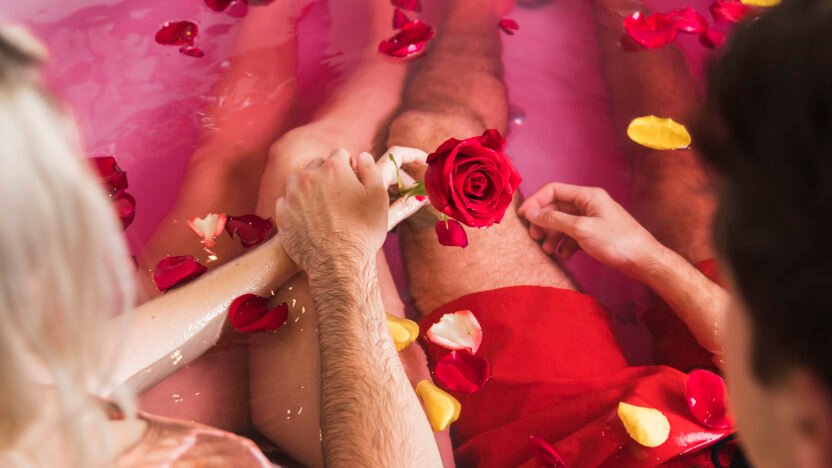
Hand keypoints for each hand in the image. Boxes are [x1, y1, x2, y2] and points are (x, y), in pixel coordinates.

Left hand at [275, 149, 388, 275]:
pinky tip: (309, 220)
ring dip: (308, 188)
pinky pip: (287, 201)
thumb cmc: (363, 231)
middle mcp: (308, 176)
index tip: (353, 183)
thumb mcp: (379, 197)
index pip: (340, 154)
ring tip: (322, 207)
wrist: (339, 264)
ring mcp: (292, 195)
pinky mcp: (282, 214)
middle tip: (338, 197)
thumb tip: (363, 157)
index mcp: (333, 168)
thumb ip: (371, 170)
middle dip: (327, 175)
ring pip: (298, 181)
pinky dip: (296, 206)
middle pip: (317, 165)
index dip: (349, 168)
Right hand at [518, 183, 663, 280]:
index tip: (523, 216)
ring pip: (563, 223)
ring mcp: (592, 219)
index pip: (554, 190)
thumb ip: (555, 220)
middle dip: (543, 221)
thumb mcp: (581, 229)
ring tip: (547, 249)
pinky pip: (572, 235)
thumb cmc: (617, 241)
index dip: (536, 201)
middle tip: (534, 236)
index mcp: (588, 195)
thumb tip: (532, 213)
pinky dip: (565, 244)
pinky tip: (564, 256)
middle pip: (556, 207)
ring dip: (552, 235)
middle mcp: (589, 204)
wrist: (643, 261)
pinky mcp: (595, 234)